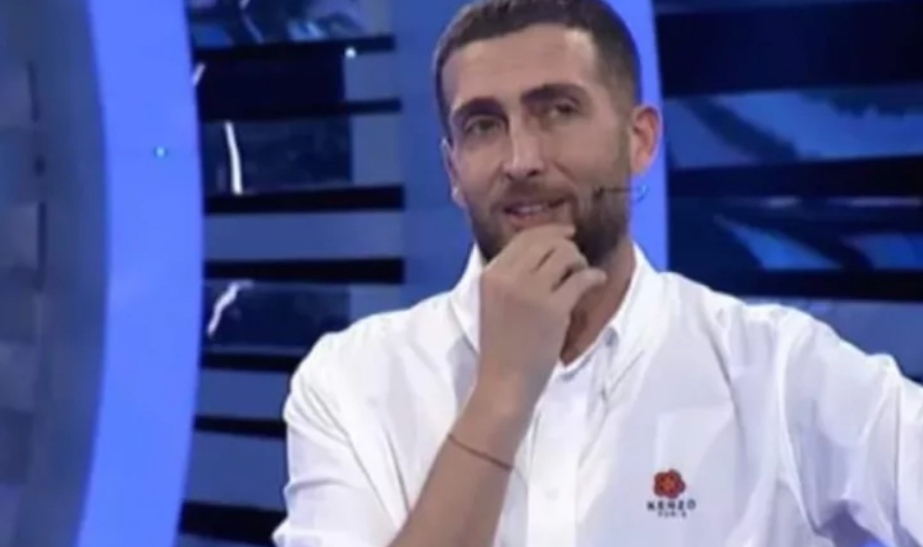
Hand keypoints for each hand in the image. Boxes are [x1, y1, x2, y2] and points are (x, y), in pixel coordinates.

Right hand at [475, 224, 606, 409]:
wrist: (504, 381)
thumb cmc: (500, 346)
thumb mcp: (493, 301)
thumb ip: (511, 276)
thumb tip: (543, 250)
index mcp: (490, 274)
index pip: (523, 238)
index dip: (549, 231)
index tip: (566, 233)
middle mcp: (508, 277)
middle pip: (546, 242)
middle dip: (566, 245)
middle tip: (576, 259)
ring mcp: (531, 291)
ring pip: (565, 255)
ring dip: (579, 261)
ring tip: (582, 274)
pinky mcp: (553, 309)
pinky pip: (581, 279)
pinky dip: (593, 276)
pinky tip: (597, 281)